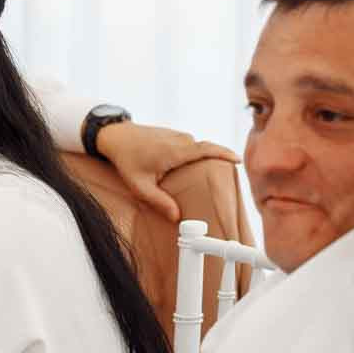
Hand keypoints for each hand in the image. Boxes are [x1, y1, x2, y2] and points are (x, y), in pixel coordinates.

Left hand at [93, 123, 237, 224]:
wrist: (115, 136)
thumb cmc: (126, 160)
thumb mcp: (140, 186)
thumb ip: (159, 201)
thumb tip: (176, 217)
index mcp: (176, 151)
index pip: (206, 149)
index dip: (224, 153)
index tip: (237, 160)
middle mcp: (180, 140)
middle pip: (205, 150)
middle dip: (216, 160)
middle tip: (224, 178)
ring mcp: (177, 135)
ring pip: (196, 149)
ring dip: (202, 159)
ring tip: (207, 175)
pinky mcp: (173, 134)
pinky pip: (189, 146)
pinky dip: (192, 155)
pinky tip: (188, 168)